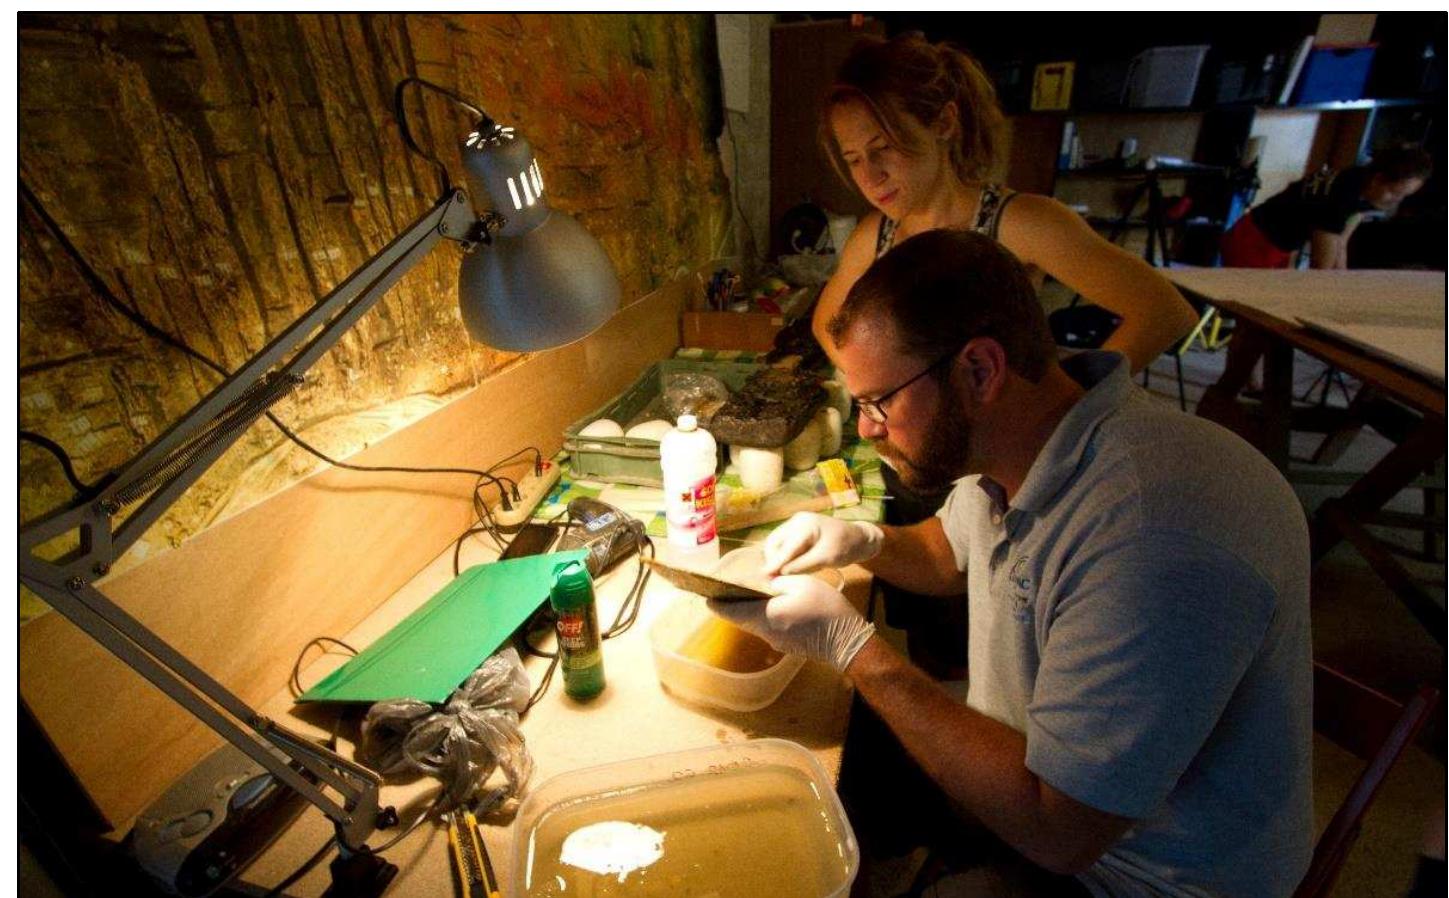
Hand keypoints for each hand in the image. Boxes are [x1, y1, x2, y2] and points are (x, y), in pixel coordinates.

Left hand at [707, 575, 874, 672]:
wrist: (847, 641)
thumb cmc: (825, 608)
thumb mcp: (802, 583)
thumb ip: (779, 581)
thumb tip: (766, 582)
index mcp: (765, 616)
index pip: (730, 612)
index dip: (716, 603)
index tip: (705, 594)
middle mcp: (765, 632)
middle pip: (740, 619)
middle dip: (731, 605)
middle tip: (725, 589)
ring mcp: (776, 641)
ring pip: (754, 624)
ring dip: (748, 611)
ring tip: (746, 593)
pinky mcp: (786, 645)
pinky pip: (767, 628)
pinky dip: (763, 616)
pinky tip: (770, 605)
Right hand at [761, 513, 882, 575]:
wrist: (858, 538)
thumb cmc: (846, 547)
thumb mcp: (826, 558)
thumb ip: (802, 565)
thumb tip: (780, 573)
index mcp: (805, 525)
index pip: (785, 547)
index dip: (773, 563)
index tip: (764, 577)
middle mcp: (797, 520)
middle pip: (774, 542)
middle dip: (773, 561)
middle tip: (775, 579)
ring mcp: (796, 523)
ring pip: (777, 543)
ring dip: (778, 559)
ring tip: (783, 574)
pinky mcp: (797, 529)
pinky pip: (784, 543)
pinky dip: (784, 555)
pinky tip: (790, 566)